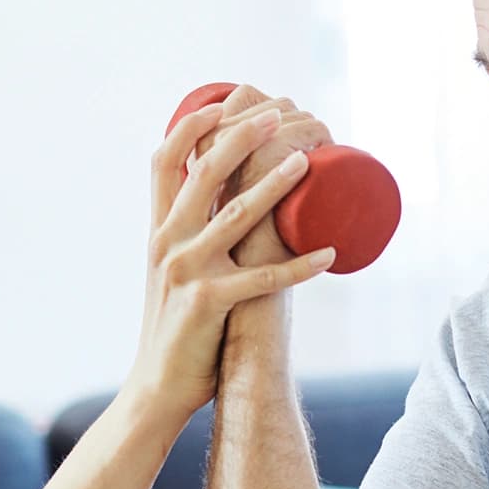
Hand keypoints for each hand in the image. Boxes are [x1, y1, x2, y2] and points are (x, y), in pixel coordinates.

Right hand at [128, 105, 337, 426]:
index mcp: (158, 230)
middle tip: (278, 116)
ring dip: (274, 185)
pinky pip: (264, 279)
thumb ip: (190, 238)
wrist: (157, 387)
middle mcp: (166, 242)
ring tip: (306, 161)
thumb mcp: (172, 271)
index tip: (226, 101)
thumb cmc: (177, 327)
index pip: (164, 161)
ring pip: (234, 215)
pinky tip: (331, 256)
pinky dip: (301, 266)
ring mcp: (186, 271)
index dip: (194, 125)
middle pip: (200, 173)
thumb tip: (226, 202)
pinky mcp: (210, 303)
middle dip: (241, 138)